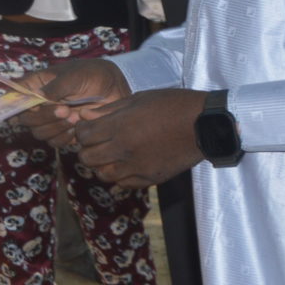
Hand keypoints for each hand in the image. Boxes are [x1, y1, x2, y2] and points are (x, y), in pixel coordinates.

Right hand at [13, 59, 130, 148]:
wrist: (115, 89)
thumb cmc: (93, 75)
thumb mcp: (74, 76)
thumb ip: (55, 87)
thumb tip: (38, 97)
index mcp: (37, 85)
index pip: (15, 95)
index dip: (11, 105)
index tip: (19, 110)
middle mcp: (40, 104)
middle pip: (26, 119)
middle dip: (43, 117)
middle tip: (65, 110)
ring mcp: (51, 119)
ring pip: (39, 133)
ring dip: (55, 128)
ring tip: (74, 117)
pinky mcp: (64, 132)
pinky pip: (55, 142)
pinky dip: (64, 137)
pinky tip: (77, 127)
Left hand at [72, 88, 208, 188]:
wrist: (203, 125)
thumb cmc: (171, 105)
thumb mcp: (138, 99)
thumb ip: (109, 110)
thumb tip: (84, 116)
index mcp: (119, 127)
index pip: (83, 136)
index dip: (82, 131)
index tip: (88, 128)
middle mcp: (123, 150)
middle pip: (87, 158)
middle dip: (87, 149)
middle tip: (97, 142)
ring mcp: (136, 167)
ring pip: (103, 175)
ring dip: (101, 165)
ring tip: (110, 155)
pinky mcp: (149, 178)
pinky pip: (123, 185)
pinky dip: (119, 178)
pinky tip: (124, 167)